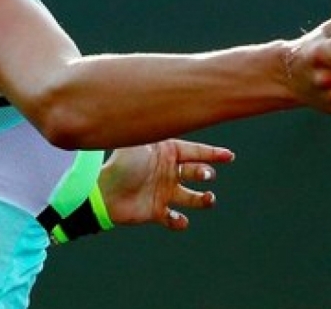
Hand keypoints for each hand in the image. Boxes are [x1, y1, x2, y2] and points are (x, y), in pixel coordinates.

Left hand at [98, 139, 235, 230]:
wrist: (101, 192)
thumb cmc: (120, 164)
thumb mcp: (138, 141)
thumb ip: (153, 128)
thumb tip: (168, 107)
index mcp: (167, 153)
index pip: (195, 152)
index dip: (213, 154)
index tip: (229, 156)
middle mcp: (168, 172)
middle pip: (196, 172)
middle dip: (204, 173)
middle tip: (206, 175)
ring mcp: (164, 192)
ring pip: (192, 197)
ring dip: (202, 199)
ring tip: (207, 199)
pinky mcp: (156, 212)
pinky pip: (174, 219)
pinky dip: (179, 222)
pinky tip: (180, 219)